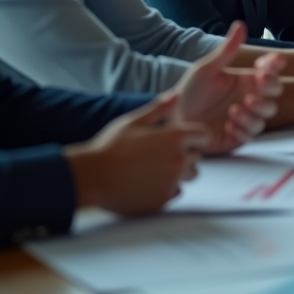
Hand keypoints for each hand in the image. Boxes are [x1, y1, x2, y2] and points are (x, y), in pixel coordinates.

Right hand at [64, 93, 208, 214]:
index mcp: (175, 137)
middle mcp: (179, 159)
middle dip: (185, 154)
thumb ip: (159, 109)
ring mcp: (172, 181)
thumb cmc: (109, 146)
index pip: (204, 136)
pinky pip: (176, 192)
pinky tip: (148, 183)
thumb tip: (177, 93)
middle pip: (197, 157)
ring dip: (179, 172)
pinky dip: (167, 188)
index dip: (194, 137)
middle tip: (159, 154)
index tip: (181, 140)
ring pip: (190, 176)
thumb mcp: (133, 122)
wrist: (90, 178)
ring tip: (153, 169)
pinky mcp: (163, 199)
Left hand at [174, 22, 285, 153]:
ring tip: (234, 110)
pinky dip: (242, 130)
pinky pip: (250, 135)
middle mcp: (249, 98)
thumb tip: (240, 24)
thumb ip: (226, 50)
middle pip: (275, 94)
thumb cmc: (188, 92)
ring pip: (265, 116)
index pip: (271, 71)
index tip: (267, 65)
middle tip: (255, 88)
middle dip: (270, 90)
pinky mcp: (236, 137)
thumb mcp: (206, 69)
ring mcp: (245, 119)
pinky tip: (227, 125)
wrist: (171, 120)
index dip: (274, 66)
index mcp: (246, 81)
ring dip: (254, 113)